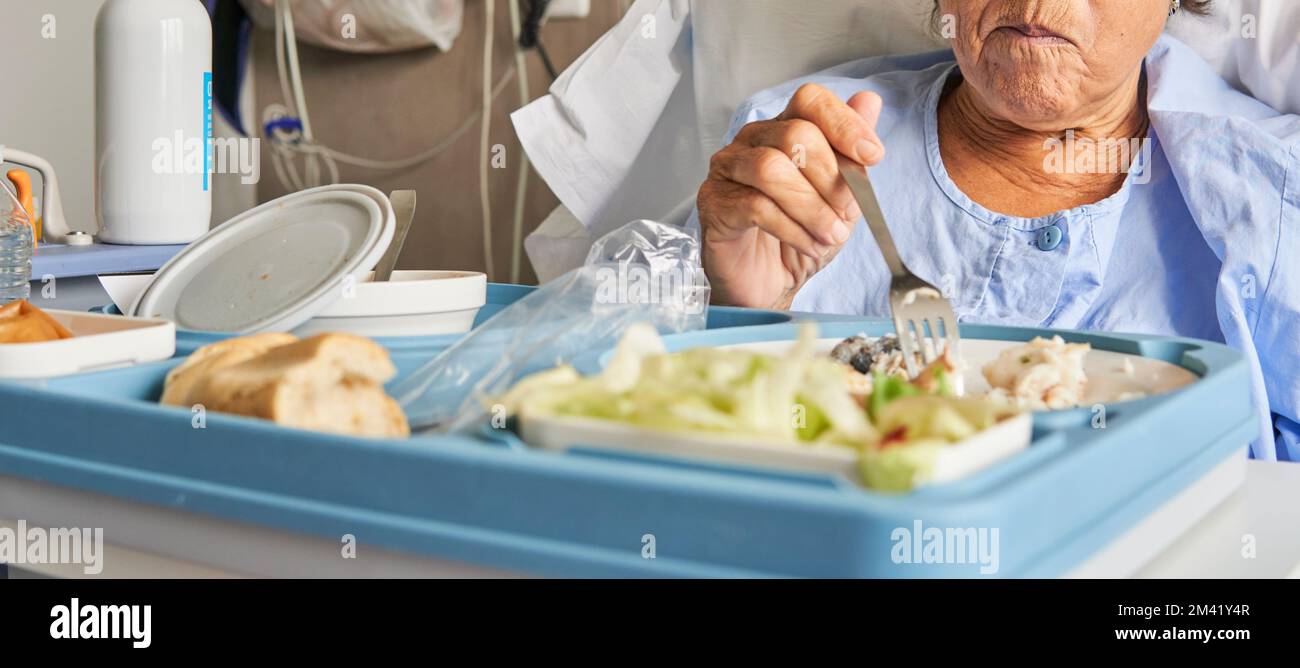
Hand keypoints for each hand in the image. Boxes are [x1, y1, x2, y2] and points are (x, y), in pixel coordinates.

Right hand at [698, 84, 884, 309]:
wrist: (770, 285)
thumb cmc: (801, 237)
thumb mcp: (840, 198)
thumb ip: (851, 153)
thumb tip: (869, 100)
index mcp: (784, 129)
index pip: (810, 101)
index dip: (844, 123)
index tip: (872, 155)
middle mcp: (753, 141)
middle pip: (795, 134)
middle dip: (831, 177)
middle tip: (849, 213)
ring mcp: (728, 169)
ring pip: (771, 169)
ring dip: (811, 206)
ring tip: (830, 235)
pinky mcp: (713, 202)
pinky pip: (755, 206)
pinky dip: (792, 229)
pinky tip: (809, 245)